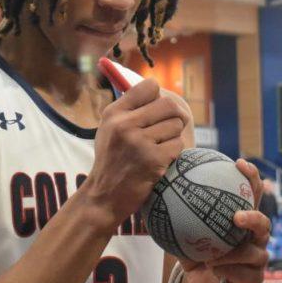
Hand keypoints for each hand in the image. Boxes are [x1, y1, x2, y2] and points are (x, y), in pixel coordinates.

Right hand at [83, 79, 190, 227]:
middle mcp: (125, 124)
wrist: (104, 196)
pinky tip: (160, 160)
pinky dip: (174, 153)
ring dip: (173, 136)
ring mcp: (139, 142)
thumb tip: (156, 90)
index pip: (150, 86)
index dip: (158, 97)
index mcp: (114, 113)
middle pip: (169, 105)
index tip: (156, 109)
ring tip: (159, 147)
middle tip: (168, 128)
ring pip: (176, 125)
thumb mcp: (109, 128)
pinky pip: (178, 145)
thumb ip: (129, 108)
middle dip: (174, 116)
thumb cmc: (111, 160)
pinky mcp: (153, 160)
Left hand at [180, 159, 269, 282]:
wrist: (197, 282)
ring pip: (255, 253)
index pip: (252, 193)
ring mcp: (258, 257)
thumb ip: (177, 209)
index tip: (238, 163)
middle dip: (252, 218)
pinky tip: (214, 270)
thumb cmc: (194, 252)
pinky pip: (247, 274)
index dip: (250, 176)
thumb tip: (160, 181)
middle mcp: (254, 236)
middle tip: (235, 217)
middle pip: (263, 223)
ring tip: (212, 257)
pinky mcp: (255, 277)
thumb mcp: (183, 229)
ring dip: (232, 255)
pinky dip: (228, 272)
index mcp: (243, 219)